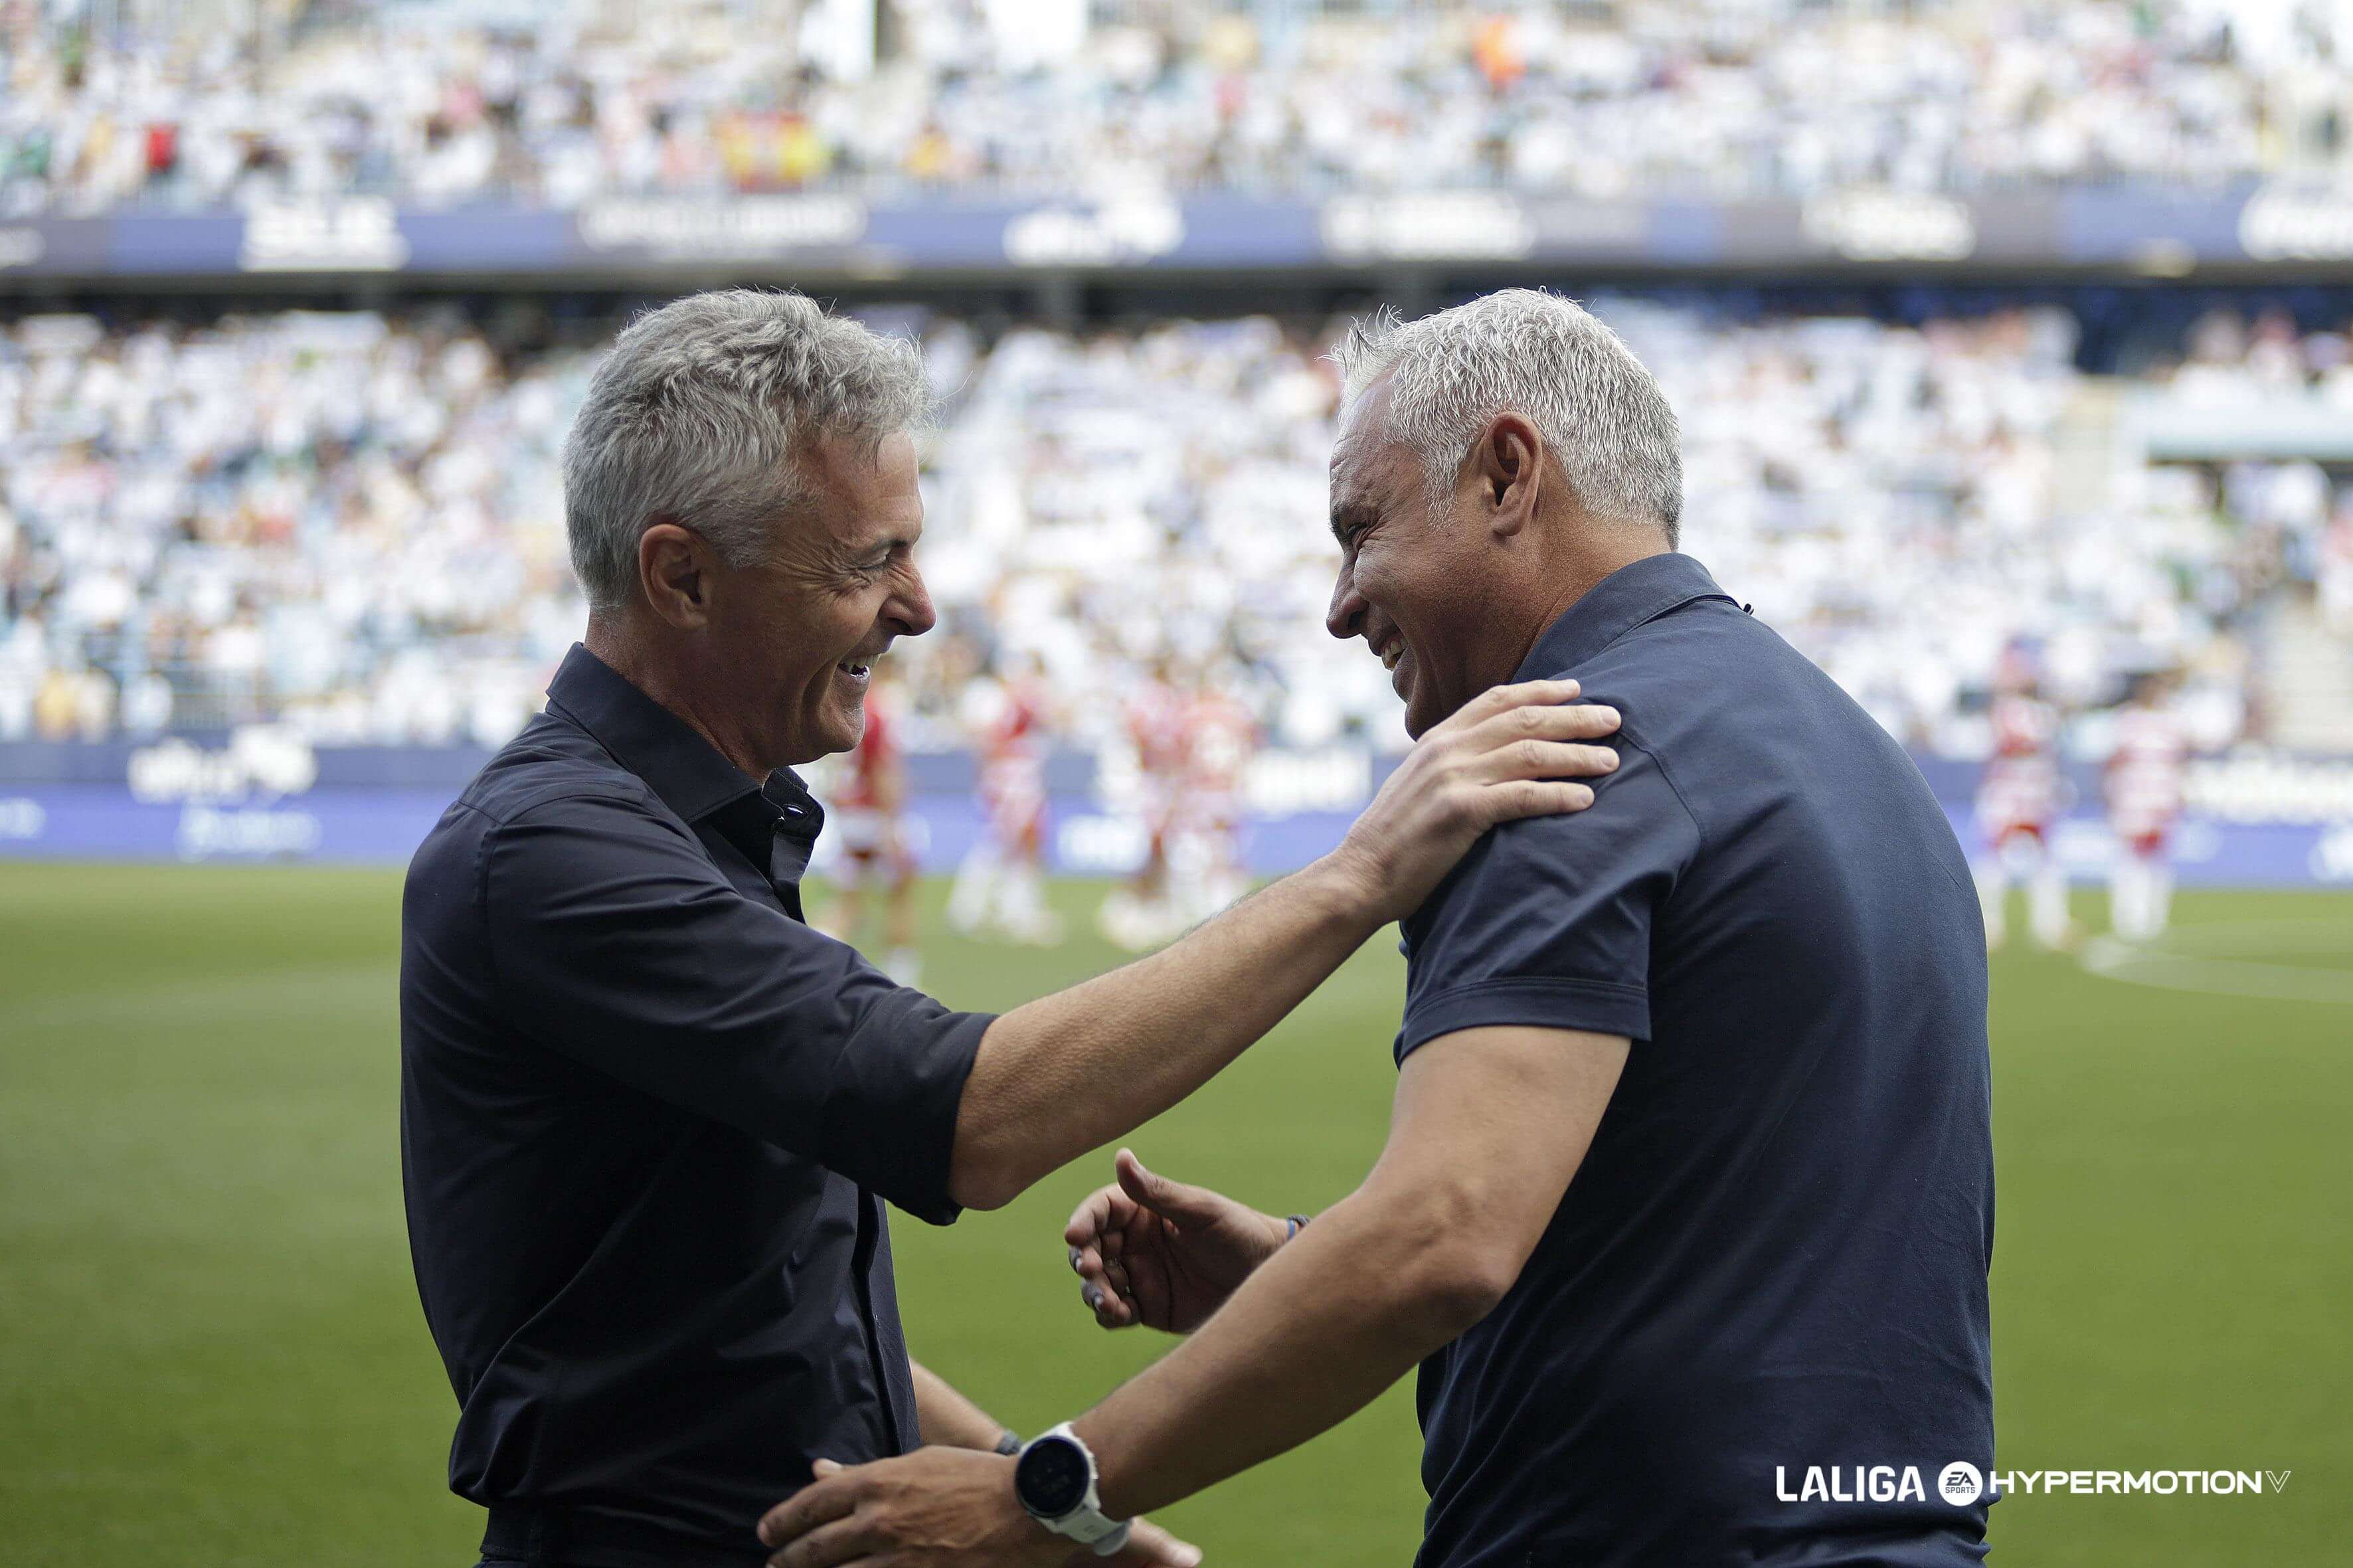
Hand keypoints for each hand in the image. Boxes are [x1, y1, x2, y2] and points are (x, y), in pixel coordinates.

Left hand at [758, 1451, 1199, 1567]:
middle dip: (787, 1559)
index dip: (783, 1521)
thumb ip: (864, 1473)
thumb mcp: (918, 1463)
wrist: (1030, 1507)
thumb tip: (818, 1472)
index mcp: (879, 1483)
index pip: (813, 1505)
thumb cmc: (975, 1478)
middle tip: (773, 1564)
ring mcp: (900, 1559)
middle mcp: (881, 1522)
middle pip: (815, 1550)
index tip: (767, 1533)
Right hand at [1065, 1149, 1286, 1333]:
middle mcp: (1134, 1242)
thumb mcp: (1199, 1211)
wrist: (1265, 1277)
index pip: (1100, 1211)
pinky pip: (1115, 1312)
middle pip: (1090, 1249)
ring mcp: (1138, 1275)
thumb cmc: (1237, 1232)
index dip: (1083, 1221)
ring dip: (1094, 1291)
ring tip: (1108, 1302)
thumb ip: (1157, 1192)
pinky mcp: (1147, 1307)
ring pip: (1097, 1283)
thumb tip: (1121, 1156)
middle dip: (1083, 1260)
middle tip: (1090, 1270)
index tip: (1073, 1235)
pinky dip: (1109, 1314)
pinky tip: (1121, 1314)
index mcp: (1142, 1210)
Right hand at [1324, 679, 1619, 923]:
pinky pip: (1521, 796)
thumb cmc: (1395, 837)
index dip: (1541, 690)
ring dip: (1576, 755)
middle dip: (1574, 717)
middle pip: (1523, 720)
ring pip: (1529, 754)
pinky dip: (1558, 794)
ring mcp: (1452, 779)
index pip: (1496, 699)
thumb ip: (1452, 763)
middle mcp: (1446, 750)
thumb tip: (1491, 756)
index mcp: (1437, 739)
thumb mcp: (1419, 784)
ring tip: (1611, 760)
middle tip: (1615, 719)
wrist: (1360, 874)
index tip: (1577, 690)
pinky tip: (1586, 799)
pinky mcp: (1460, 813)